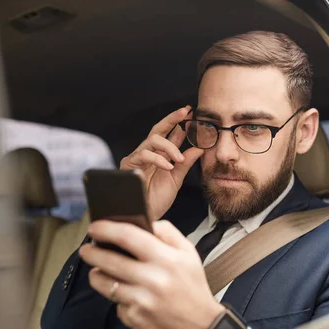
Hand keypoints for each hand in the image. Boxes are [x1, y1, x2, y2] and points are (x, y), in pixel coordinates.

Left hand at [79, 220, 224, 328]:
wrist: (201, 326)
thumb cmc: (192, 285)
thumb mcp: (188, 253)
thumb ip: (167, 233)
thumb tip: (145, 222)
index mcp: (166, 259)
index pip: (129, 237)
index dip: (107, 230)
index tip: (94, 227)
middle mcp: (153, 280)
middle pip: (110, 261)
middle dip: (92, 253)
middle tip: (86, 249)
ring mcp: (142, 302)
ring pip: (106, 285)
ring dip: (97, 276)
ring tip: (98, 271)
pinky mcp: (135, 319)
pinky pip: (117, 305)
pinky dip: (119, 299)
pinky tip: (127, 296)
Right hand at [120, 106, 203, 220]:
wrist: (146, 215)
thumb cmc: (157, 200)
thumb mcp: (176, 179)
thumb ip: (185, 163)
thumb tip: (199, 147)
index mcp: (161, 155)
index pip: (170, 134)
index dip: (179, 123)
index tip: (190, 112)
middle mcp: (148, 153)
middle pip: (158, 129)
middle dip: (171, 119)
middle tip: (184, 112)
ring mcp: (138, 158)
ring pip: (152, 140)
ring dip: (169, 147)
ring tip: (178, 159)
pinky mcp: (129, 165)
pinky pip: (143, 155)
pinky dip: (158, 158)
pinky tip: (168, 166)